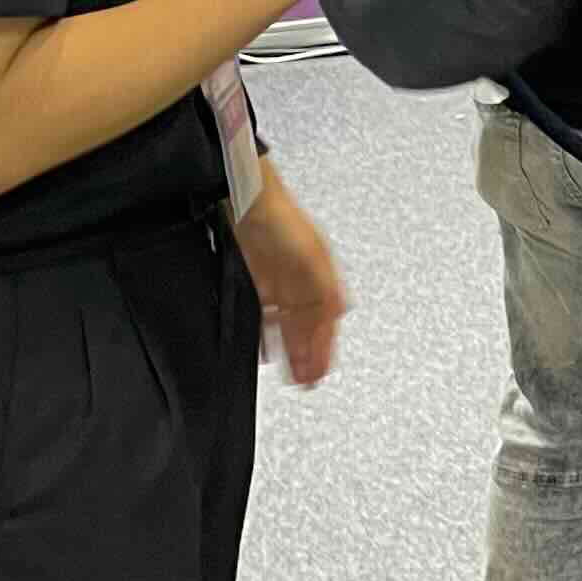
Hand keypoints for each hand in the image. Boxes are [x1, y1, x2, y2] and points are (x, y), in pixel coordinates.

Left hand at [237, 164, 346, 386]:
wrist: (243, 197)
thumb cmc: (280, 218)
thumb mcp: (310, 258)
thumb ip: (323, 290)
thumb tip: (338, 317)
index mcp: (323, 276)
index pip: (328, 322)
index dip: (324, 349)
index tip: (319, 374)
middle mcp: (305, 280)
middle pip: (310, 327)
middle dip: (311, 356)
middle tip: (307, 383)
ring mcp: (281, 280)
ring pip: (290, 325)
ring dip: (291, 350)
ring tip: (291, 374)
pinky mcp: (258, 278)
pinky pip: (267, 315)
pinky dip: (269, 335)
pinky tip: (265, 348)